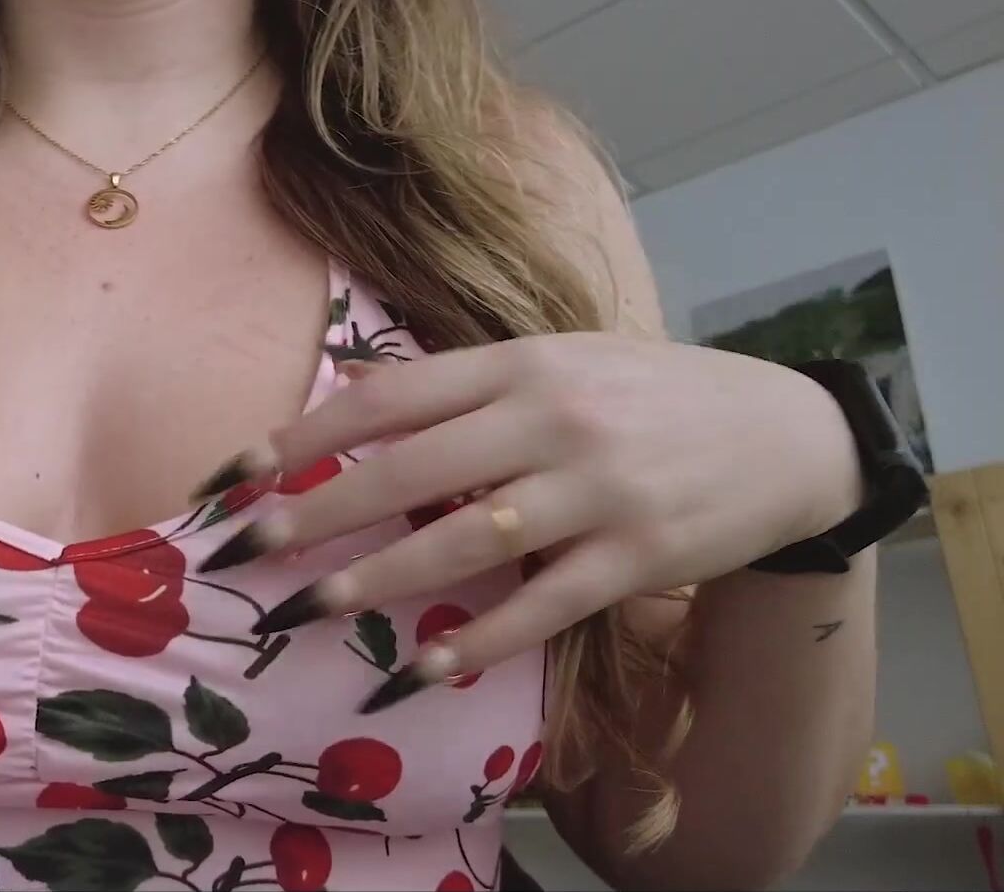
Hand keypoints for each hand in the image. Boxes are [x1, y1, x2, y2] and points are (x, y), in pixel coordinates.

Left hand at [191, 333, 862, 709]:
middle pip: (411, 468)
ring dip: (382, 579)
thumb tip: (353, 392)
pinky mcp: (637, 556)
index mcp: (523, 364)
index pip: (389, 397)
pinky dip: (480, 639)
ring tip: (313, 607)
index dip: (305, 435)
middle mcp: (552, 420)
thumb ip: (464, 383)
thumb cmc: (652, 396)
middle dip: (319, 510)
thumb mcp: (561, 360)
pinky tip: (424, 667)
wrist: (790, 434)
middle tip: (248, 546)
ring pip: (467, 539)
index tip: (238, 469)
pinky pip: (543, 606)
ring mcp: (597, 489)